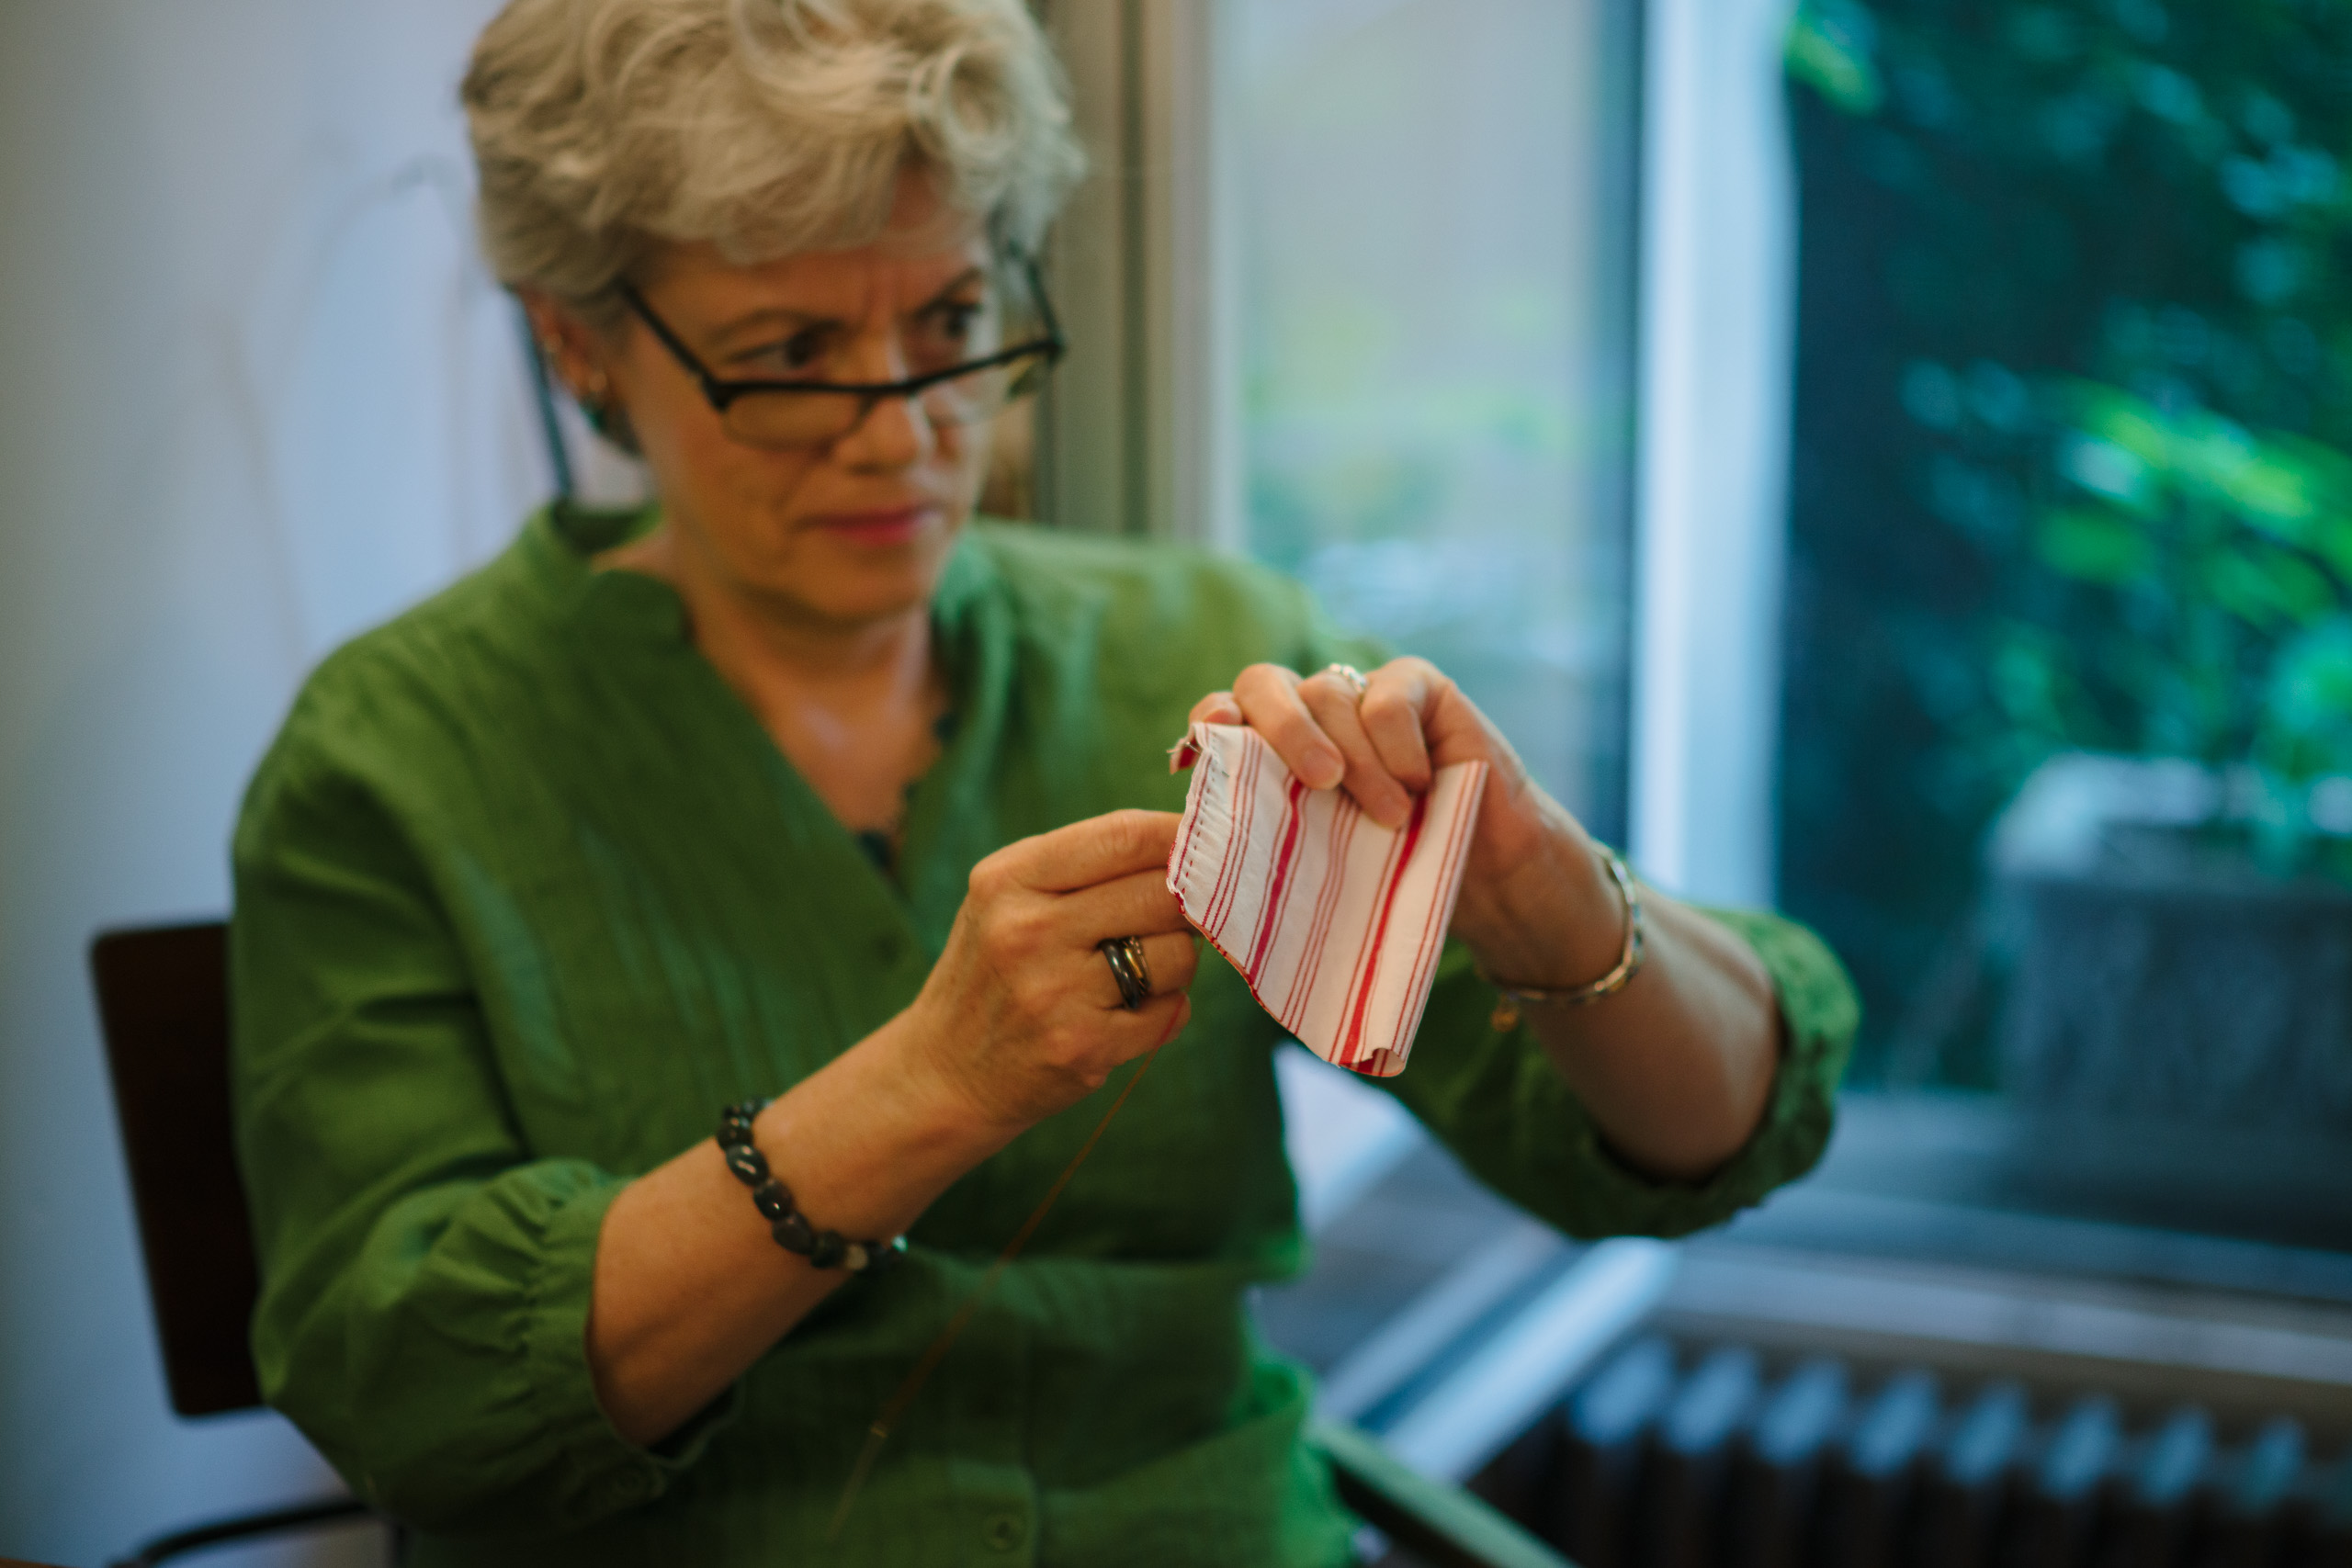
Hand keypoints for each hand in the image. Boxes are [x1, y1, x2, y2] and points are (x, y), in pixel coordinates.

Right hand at [901, 809, 1199, 1131]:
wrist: (946, 1073)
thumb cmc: (996, 969)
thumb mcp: (1009, 899)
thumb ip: (1087, 866)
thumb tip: (1191, 844)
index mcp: (1009, 878)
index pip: (1124, 836)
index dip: (1182, 836)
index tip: (1211, 842)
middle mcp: (1028, 930)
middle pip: (1162, 894)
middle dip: (1187, 904)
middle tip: (1175, 918)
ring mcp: (1055, 992)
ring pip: (1178, 955)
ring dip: (1175, 963)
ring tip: (1136, 973)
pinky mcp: (1084, 1047)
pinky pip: (1173, 1012)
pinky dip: (1165, 1011)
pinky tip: (1125, 1015)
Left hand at [1186, 659, 1616, 982]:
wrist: (1482, 875)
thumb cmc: (1388, 877)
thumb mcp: (1315, 869)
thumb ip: (1259, 852)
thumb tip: (1188, 879)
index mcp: (1267, 751)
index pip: (1220, 714)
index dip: (1211, 722)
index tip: (1217, 746)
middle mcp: (1306, 714)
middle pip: (1263, 682)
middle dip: (1284, 729)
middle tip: (1319, 783)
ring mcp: (1358, 693)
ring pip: (1329, 693)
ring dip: (1358, 760)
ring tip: (1391, 819)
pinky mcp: (1416, 685)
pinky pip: (1387, 695)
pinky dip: (1396, 742)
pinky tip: (1418, 784)